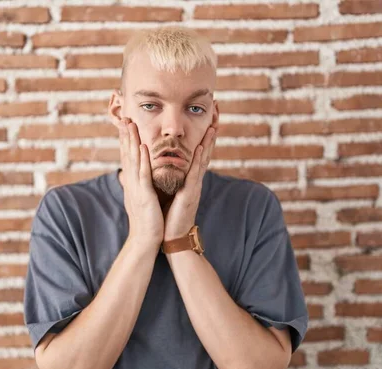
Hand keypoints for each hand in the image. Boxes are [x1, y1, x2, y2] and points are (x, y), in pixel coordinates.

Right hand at [119, 117, 163, 247]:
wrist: (145, 240)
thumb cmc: (144, 221)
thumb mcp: (137, 199)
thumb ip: (132, 185)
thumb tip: (124, 176)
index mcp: (132, 183)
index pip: (127, 157)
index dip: (125, 140)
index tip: (125, 125)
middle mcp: (131, 183)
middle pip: (127, 154)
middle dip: (125, 135)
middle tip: (124, 117)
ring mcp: (136, 188)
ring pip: (133, 160)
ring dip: (131, 141)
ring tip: (130, 124)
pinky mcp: (144, 195)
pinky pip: (143, 174)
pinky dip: (142, 160)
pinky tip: (142, 147)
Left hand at [163, 125, 216, 240]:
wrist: (173, 237)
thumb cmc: (170, 217)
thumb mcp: (171, 194)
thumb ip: (171, 182)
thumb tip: (164, 170)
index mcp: (190, 181)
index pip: (198, 157)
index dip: (203, 140)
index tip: (207, 124)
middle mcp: (195, 182)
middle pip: (205, 155)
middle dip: (210, 137)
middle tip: (216, 118)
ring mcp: (194, 187)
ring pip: (203, 161)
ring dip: (208, 144)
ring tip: (213, 127)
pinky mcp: (189, 195)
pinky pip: (194, 174)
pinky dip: (197, 161)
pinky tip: (200, 148)